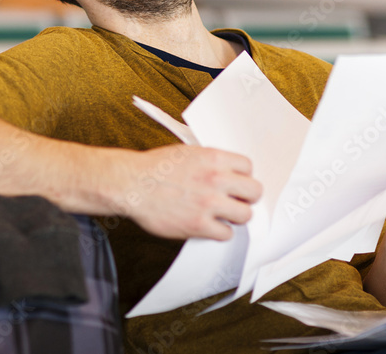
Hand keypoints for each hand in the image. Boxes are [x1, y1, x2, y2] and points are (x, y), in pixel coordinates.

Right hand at [117, 144, 261, 240]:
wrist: (131, 184)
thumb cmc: (154, 168)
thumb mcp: (186, 152)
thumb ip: (209, 162)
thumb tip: (225, 171)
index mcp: (212, 158)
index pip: (248, 166)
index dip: (242, 176)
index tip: (236, 182)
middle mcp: (215, 179)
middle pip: (254, 191)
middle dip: (246, 196)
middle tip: (235, 200)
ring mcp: (208, 203)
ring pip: (245, 215)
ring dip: (235, 216)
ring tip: (222, 214)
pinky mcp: (199, 225)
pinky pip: (226, 234)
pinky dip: (219, 232)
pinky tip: (209, 225)